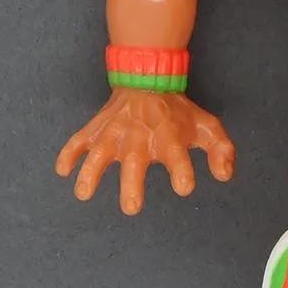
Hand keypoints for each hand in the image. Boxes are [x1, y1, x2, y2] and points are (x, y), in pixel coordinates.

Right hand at [56, 89, 235, 213]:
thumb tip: (224, 176)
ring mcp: (115, 135)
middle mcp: (139, 139)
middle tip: (131, 208)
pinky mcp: (98, 131)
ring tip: (83, 193)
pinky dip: (68, 154)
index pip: (178, 158)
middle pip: (134, 164)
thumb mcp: (207, 126)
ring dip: (90, 173)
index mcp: (168, 139)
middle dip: (132, 185)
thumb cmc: (178, 111)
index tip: (183, 187)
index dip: (182, 172)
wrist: (147, 79)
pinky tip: (63, 170)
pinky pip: (78, 142)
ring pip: (98, 154)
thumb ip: (221, 150)